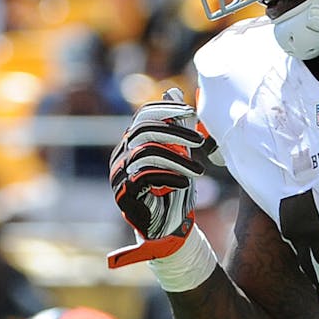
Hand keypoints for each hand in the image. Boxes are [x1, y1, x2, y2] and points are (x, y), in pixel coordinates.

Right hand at [107, 89, 214, 267]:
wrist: (165, 227)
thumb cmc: (172, 189)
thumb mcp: (178, 153)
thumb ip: (175, 126)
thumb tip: (174, 91)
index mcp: (131, 143)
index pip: (142, 116)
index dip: (166, 110)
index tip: (191, 112)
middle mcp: (120, 156)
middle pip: (142, 131)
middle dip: (175, 132)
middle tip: (200, 141)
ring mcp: (119, 175)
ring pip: (146, 153)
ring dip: (178, 159)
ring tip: (200, 170)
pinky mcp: (124, 193)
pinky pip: (144, 175)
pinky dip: (169, 176)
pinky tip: (185, 182)